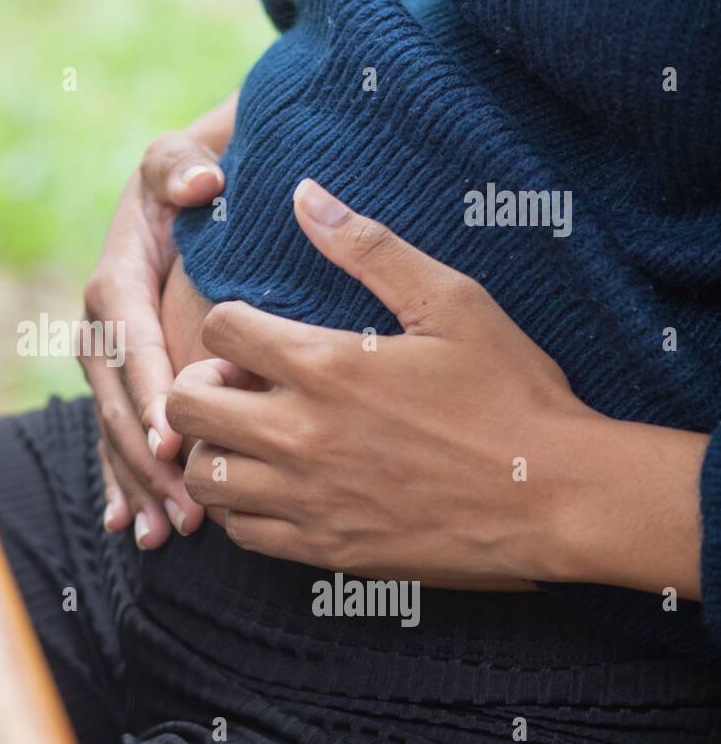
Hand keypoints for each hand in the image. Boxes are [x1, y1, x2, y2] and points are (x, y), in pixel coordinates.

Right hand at [81, 97, 234, 547]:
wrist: (178, 194)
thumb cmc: (189, 178)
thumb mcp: (179, 160)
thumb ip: (180, 166)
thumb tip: (199, 185)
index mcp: (114, 282)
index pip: (128, 341)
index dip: (149, 390)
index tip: (177, 436)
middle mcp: (101, 328)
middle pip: (117, 401)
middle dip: (149, 457)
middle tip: (187, 505)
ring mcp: (107, 361)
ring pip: (115, 431)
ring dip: (140, 484)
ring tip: (168, 533)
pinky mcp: (119, 382)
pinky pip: (115, 436)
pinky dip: (123, 482)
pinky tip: (133, 527)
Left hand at [167, 179, 709, 594]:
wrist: (559, 499)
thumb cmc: (511, 394)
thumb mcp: (452, 302)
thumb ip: (369, 247)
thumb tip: (302, 193)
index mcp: (326, 366)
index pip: (218, 330)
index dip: (227, 323)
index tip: (254, 335)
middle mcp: (301, 434)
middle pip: (184, 408)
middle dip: (197, 386)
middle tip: (235, 386)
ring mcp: (308, 497)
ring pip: (202, 476)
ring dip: (210, 450)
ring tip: (246, 438)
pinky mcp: (324, 549)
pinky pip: (240, 533)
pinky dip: (238, 509)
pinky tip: (269, 487)